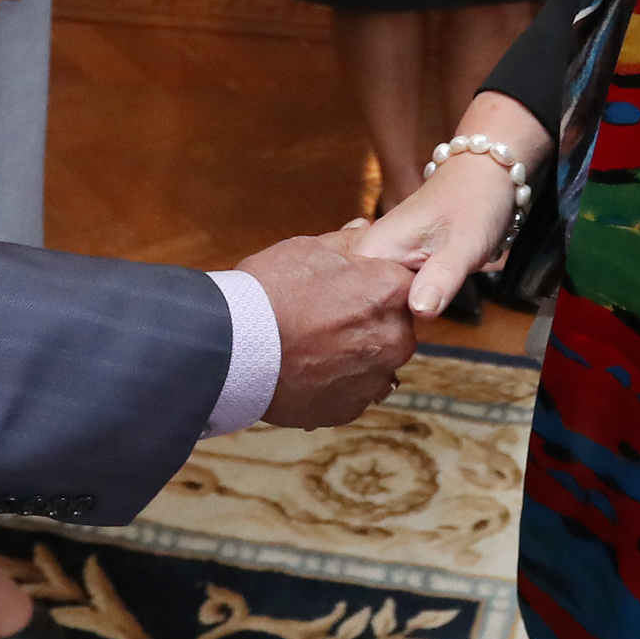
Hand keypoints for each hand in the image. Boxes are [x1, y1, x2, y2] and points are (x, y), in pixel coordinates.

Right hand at [237, 234, 417, 427]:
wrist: (234, 345)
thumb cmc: (270, 290)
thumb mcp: (309, 249)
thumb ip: (346, 243)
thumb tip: (363, 229)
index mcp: (390, 292)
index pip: (404, 285)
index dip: (377, 285)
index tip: (353, 288)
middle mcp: (394, 338)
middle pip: (393, 327)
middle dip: (368, 322)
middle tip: (326, 317)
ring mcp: (374, 378)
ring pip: (374, 362)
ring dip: (354, 356)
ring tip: (313, 346)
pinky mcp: (351, 409)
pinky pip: (352, 392)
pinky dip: (335, 383)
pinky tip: (306, 369)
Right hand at [355, 153, 527, 318]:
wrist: (484, 175)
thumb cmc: (474, 202)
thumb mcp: (463, 245)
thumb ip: (441, 278)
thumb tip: (420, 312)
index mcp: (372, 247)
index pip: (357, 302)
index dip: (378, 322)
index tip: (402, 327)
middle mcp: (368, 252)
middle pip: (366, 306)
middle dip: (391, 319)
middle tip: (428, 306)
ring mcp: (381, 257)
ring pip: (380, 302)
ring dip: (400, 312)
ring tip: (430, 297)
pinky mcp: (395, 261)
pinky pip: (391, 292)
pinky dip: (408, 300)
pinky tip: (428, 296)